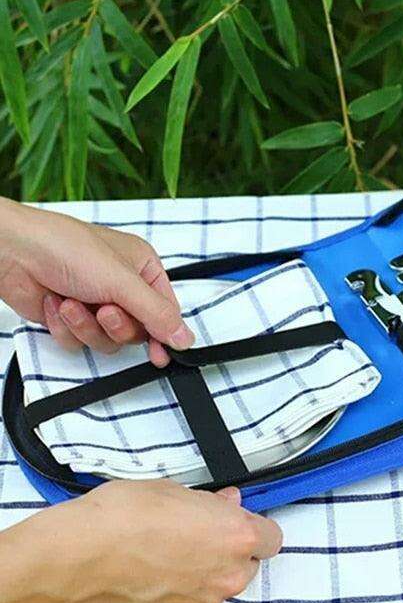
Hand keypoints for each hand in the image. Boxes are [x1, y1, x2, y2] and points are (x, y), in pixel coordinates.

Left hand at [0, 197, 193, 365]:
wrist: (12, 252)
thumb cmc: (63, 248)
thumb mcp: (122, 282)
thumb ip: (157, 314)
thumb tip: (184, 338)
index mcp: (142, 268)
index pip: (165, 310)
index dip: (164, 333)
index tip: (161, 354)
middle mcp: (121, 286)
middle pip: (136, 330)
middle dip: (116, 326)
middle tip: (105, 312)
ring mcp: (95, 303)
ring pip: (108, 340)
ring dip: (87, 326)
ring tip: (72, 304)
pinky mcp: (71, 318)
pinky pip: (80, 342)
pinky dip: (66, 327)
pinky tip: (56, 305)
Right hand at [75, 480, 281, 602]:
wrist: (83, 556)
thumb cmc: (126, 516)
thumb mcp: (176, 491)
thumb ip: (213, 504)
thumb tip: (228, 504)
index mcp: (239, 537)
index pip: (272, 538)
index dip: (253, 531)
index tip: (236, 528)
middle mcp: (231, 576)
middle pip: (246, 567)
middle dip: (226, 558)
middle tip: (192, 545)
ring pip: (216, 593)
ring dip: (201, 583)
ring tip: (164, 566)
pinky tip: (152, 587)